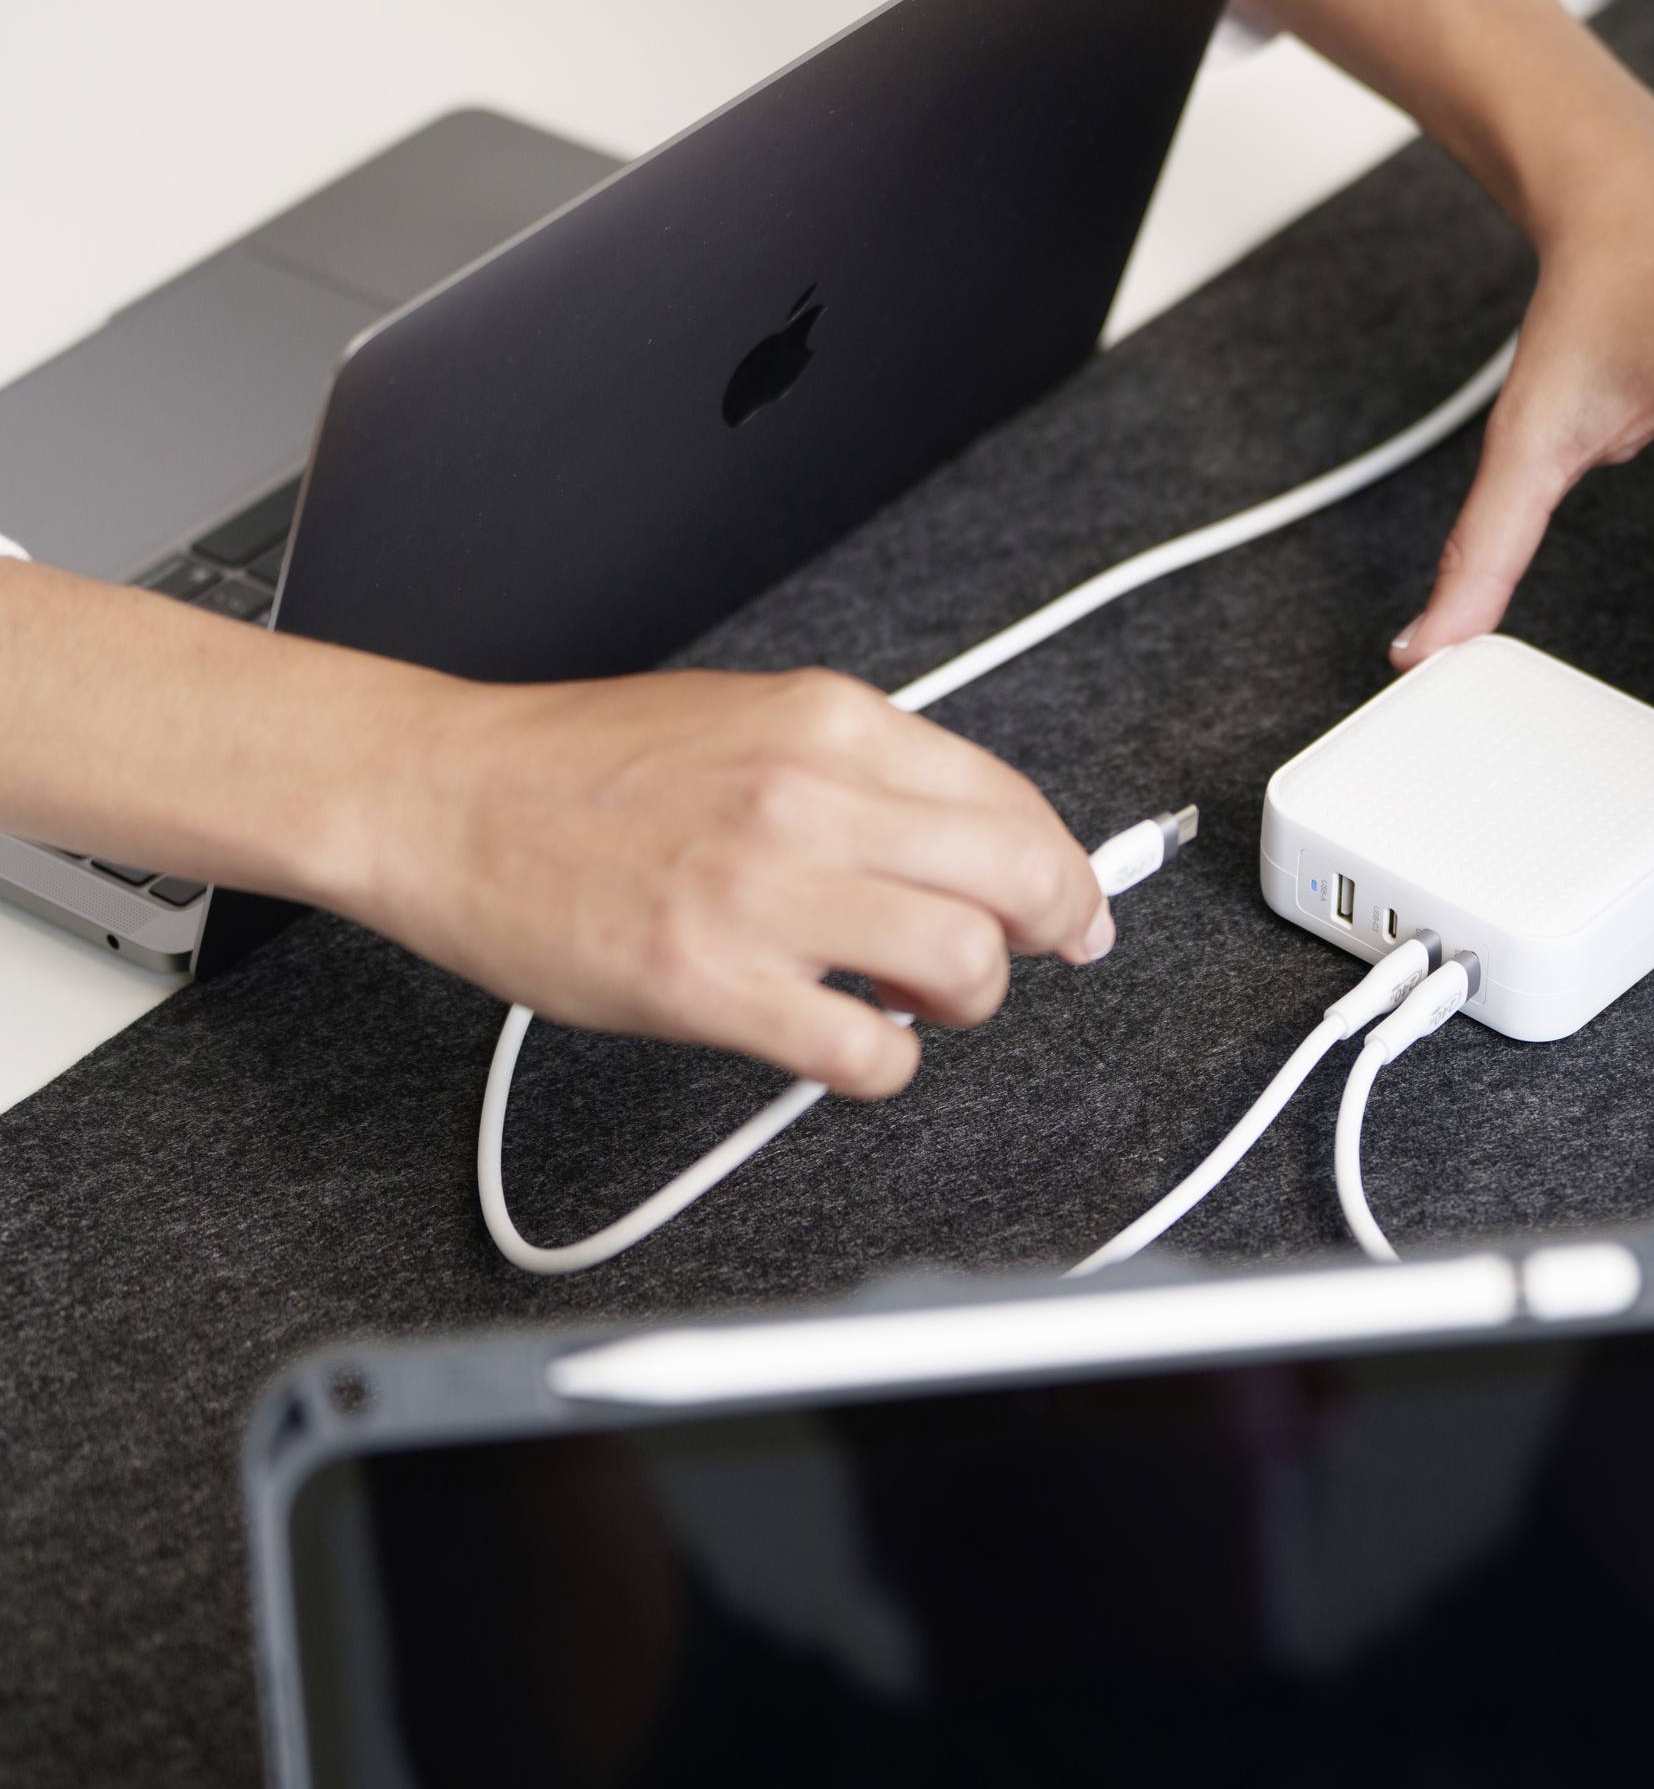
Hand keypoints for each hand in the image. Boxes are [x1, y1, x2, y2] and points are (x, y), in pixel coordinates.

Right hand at [354, 668, 1108, 1097]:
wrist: (441, 796)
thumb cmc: (583, 769)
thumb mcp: (752, 721)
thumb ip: (864, 774)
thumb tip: (973, 843)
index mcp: (832, 722)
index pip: (1011, 802)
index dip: (1065, 871)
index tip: (1077, 911)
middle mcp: (812, 796)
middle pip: (1020, 879)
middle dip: (1048, 934)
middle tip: (1022, 964)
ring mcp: (763, 892)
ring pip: (965, 965)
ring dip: (964, 1002)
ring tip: (915, 1003)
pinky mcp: (710, 984)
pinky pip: (867, 1054)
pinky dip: (883, 1067)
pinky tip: (850, 1047)